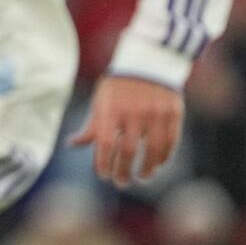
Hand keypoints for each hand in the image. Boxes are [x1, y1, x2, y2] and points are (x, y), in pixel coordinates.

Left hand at [69, 75, 183, 187]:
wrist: (149, 62)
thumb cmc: (118, 86)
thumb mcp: (100, 102)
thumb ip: (91, 126)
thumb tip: (72, 144)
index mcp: (111, 110)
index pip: (105, 144)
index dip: (103, 163)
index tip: (103, 175)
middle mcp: (133, 113)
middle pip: (128, 151)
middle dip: (124, 171)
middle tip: (121, 182)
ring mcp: (155, 113)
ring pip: (153, 150)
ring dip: (147, 168)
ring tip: (142, 177)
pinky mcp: (173, 113)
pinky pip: (170, 141)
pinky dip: (164, 156)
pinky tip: (158, 164)